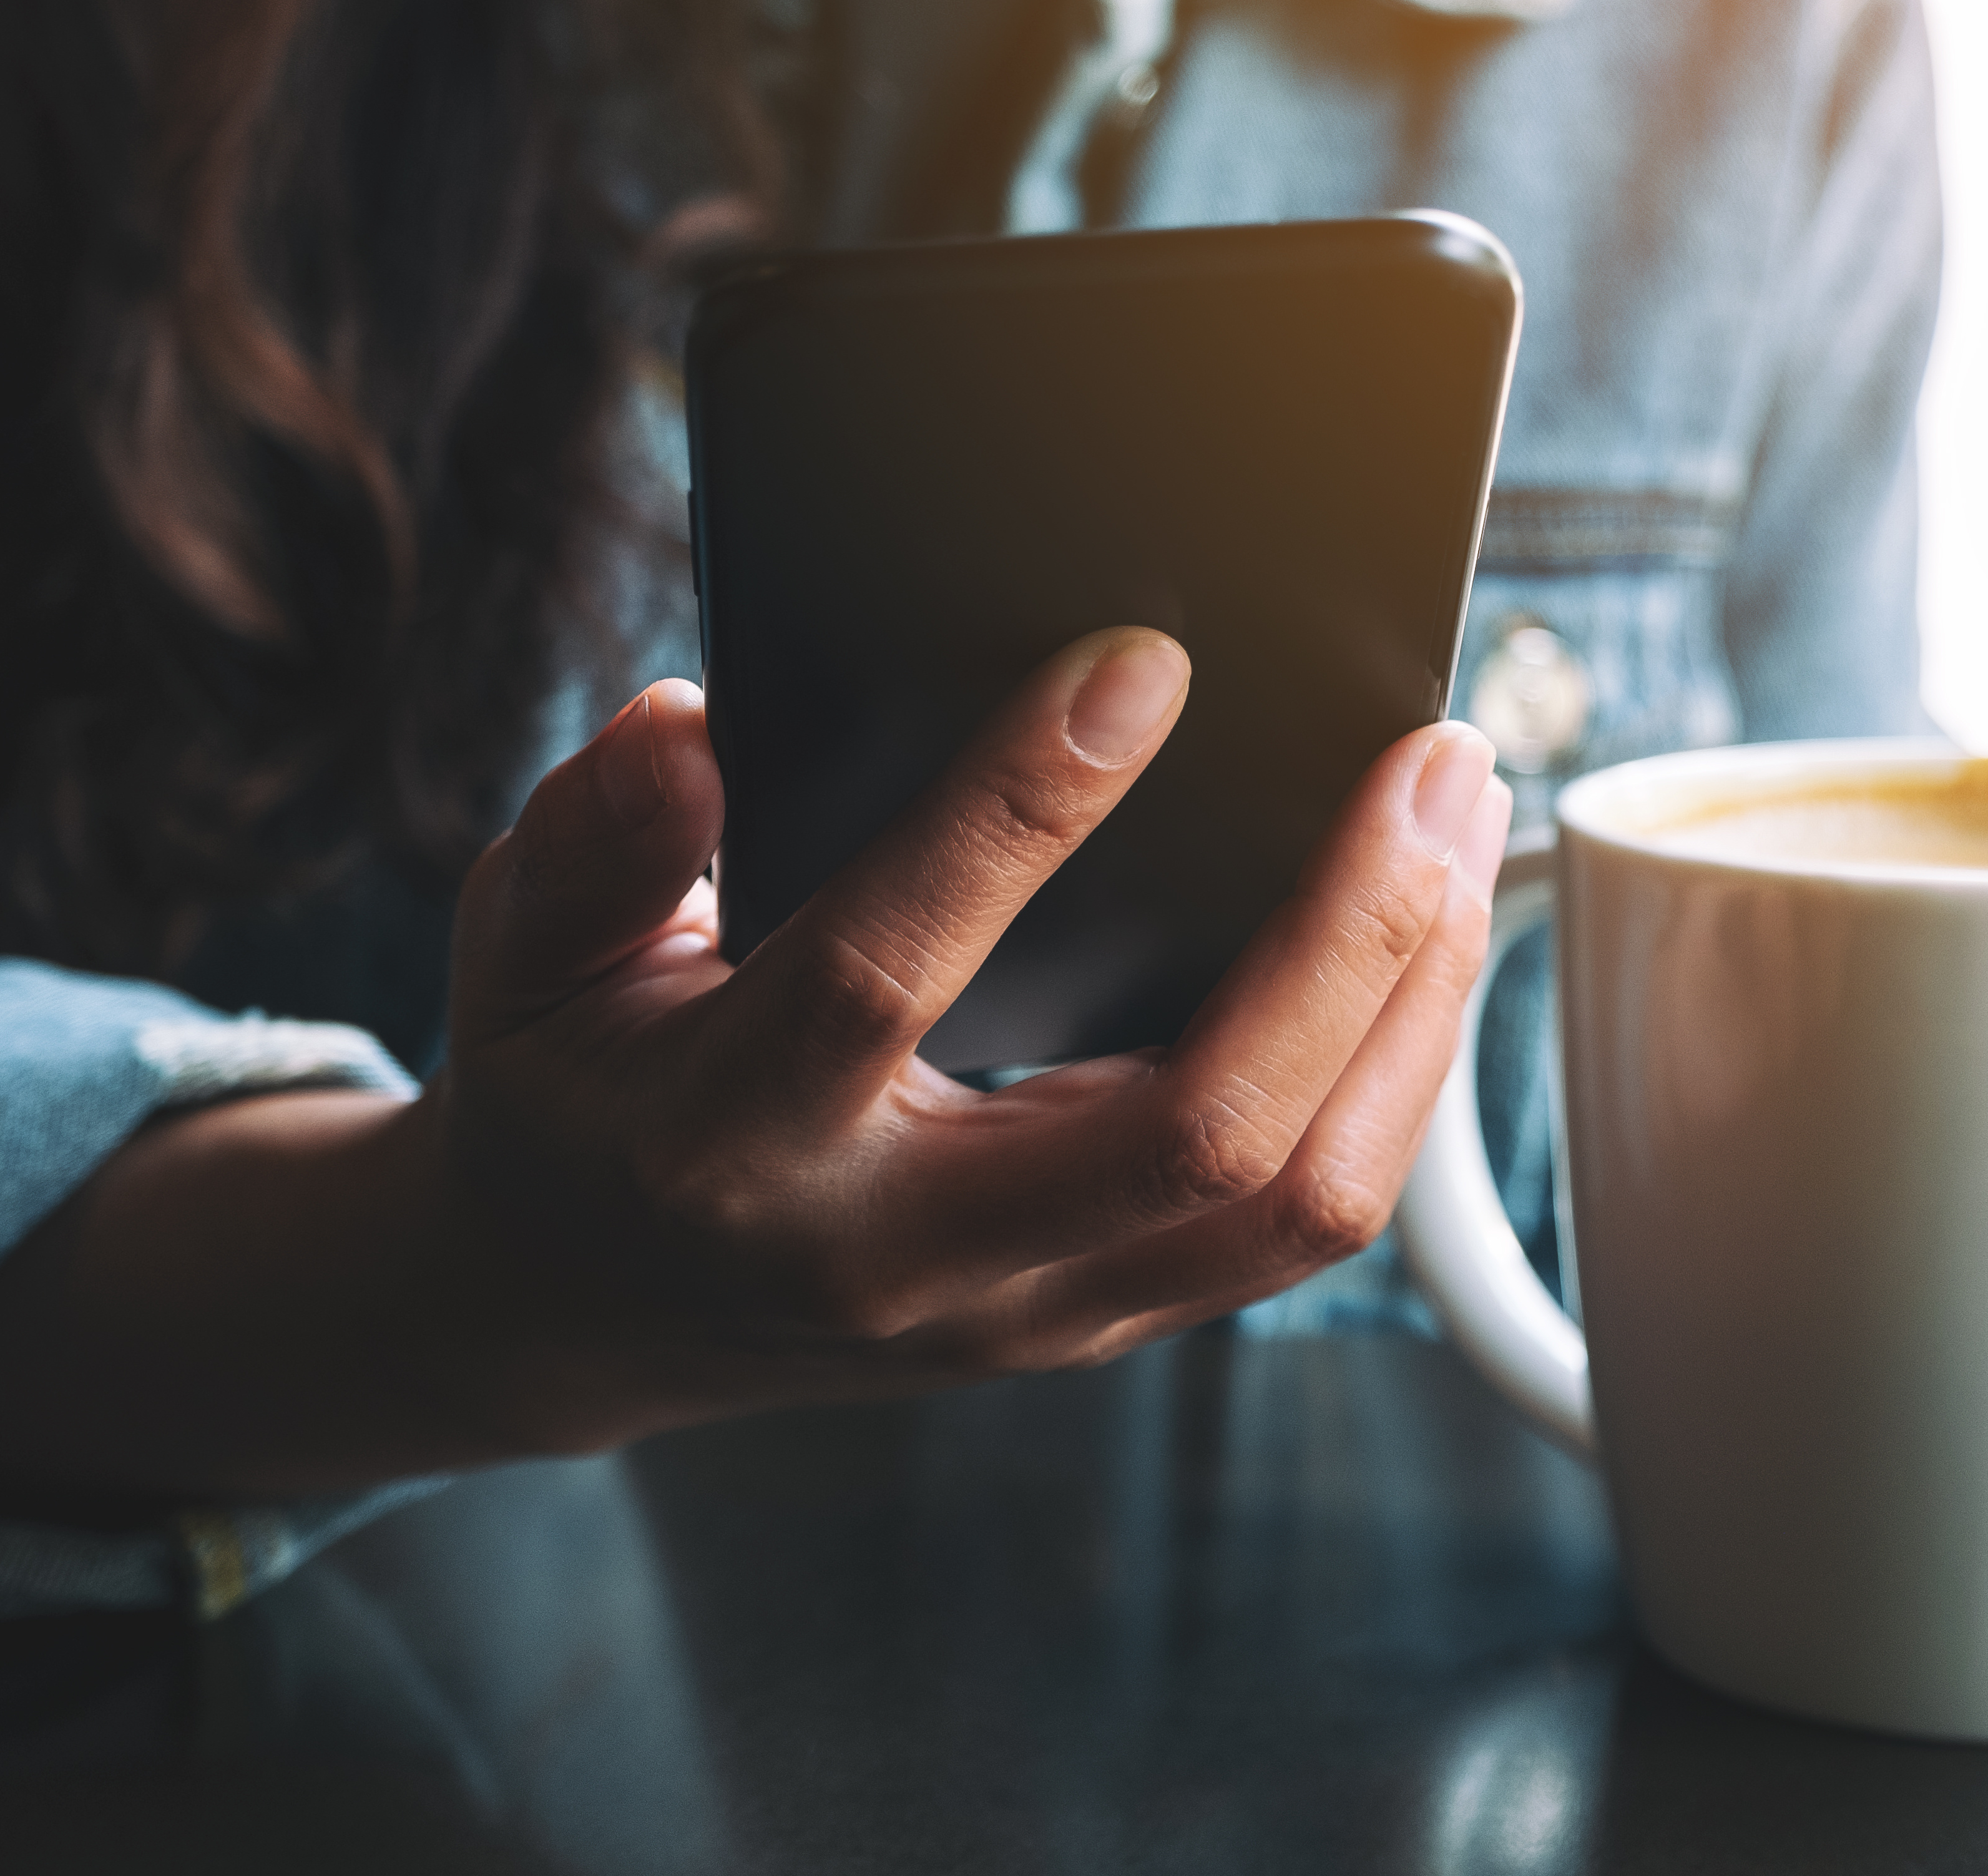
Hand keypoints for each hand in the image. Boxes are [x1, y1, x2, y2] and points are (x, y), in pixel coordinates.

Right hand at [429, 629, 1509, 1443]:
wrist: (579, 1305)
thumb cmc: (575, 1085)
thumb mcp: (524, 948)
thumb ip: (591, 836)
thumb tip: (688, 728)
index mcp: (730, 1146)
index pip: (889, 975)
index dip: (1015, 814)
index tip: (1141, 663)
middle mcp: (898, 1259)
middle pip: (1188, 1130)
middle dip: (1345, 937)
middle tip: (1430, 754)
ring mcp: (1023, 1315)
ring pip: (1291, 1200)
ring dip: (1412, 1006)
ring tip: (1462, 821)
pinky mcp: (1102, 1323)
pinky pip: (1302, 1220)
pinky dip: (1397, 1073)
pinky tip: (1433, 932)